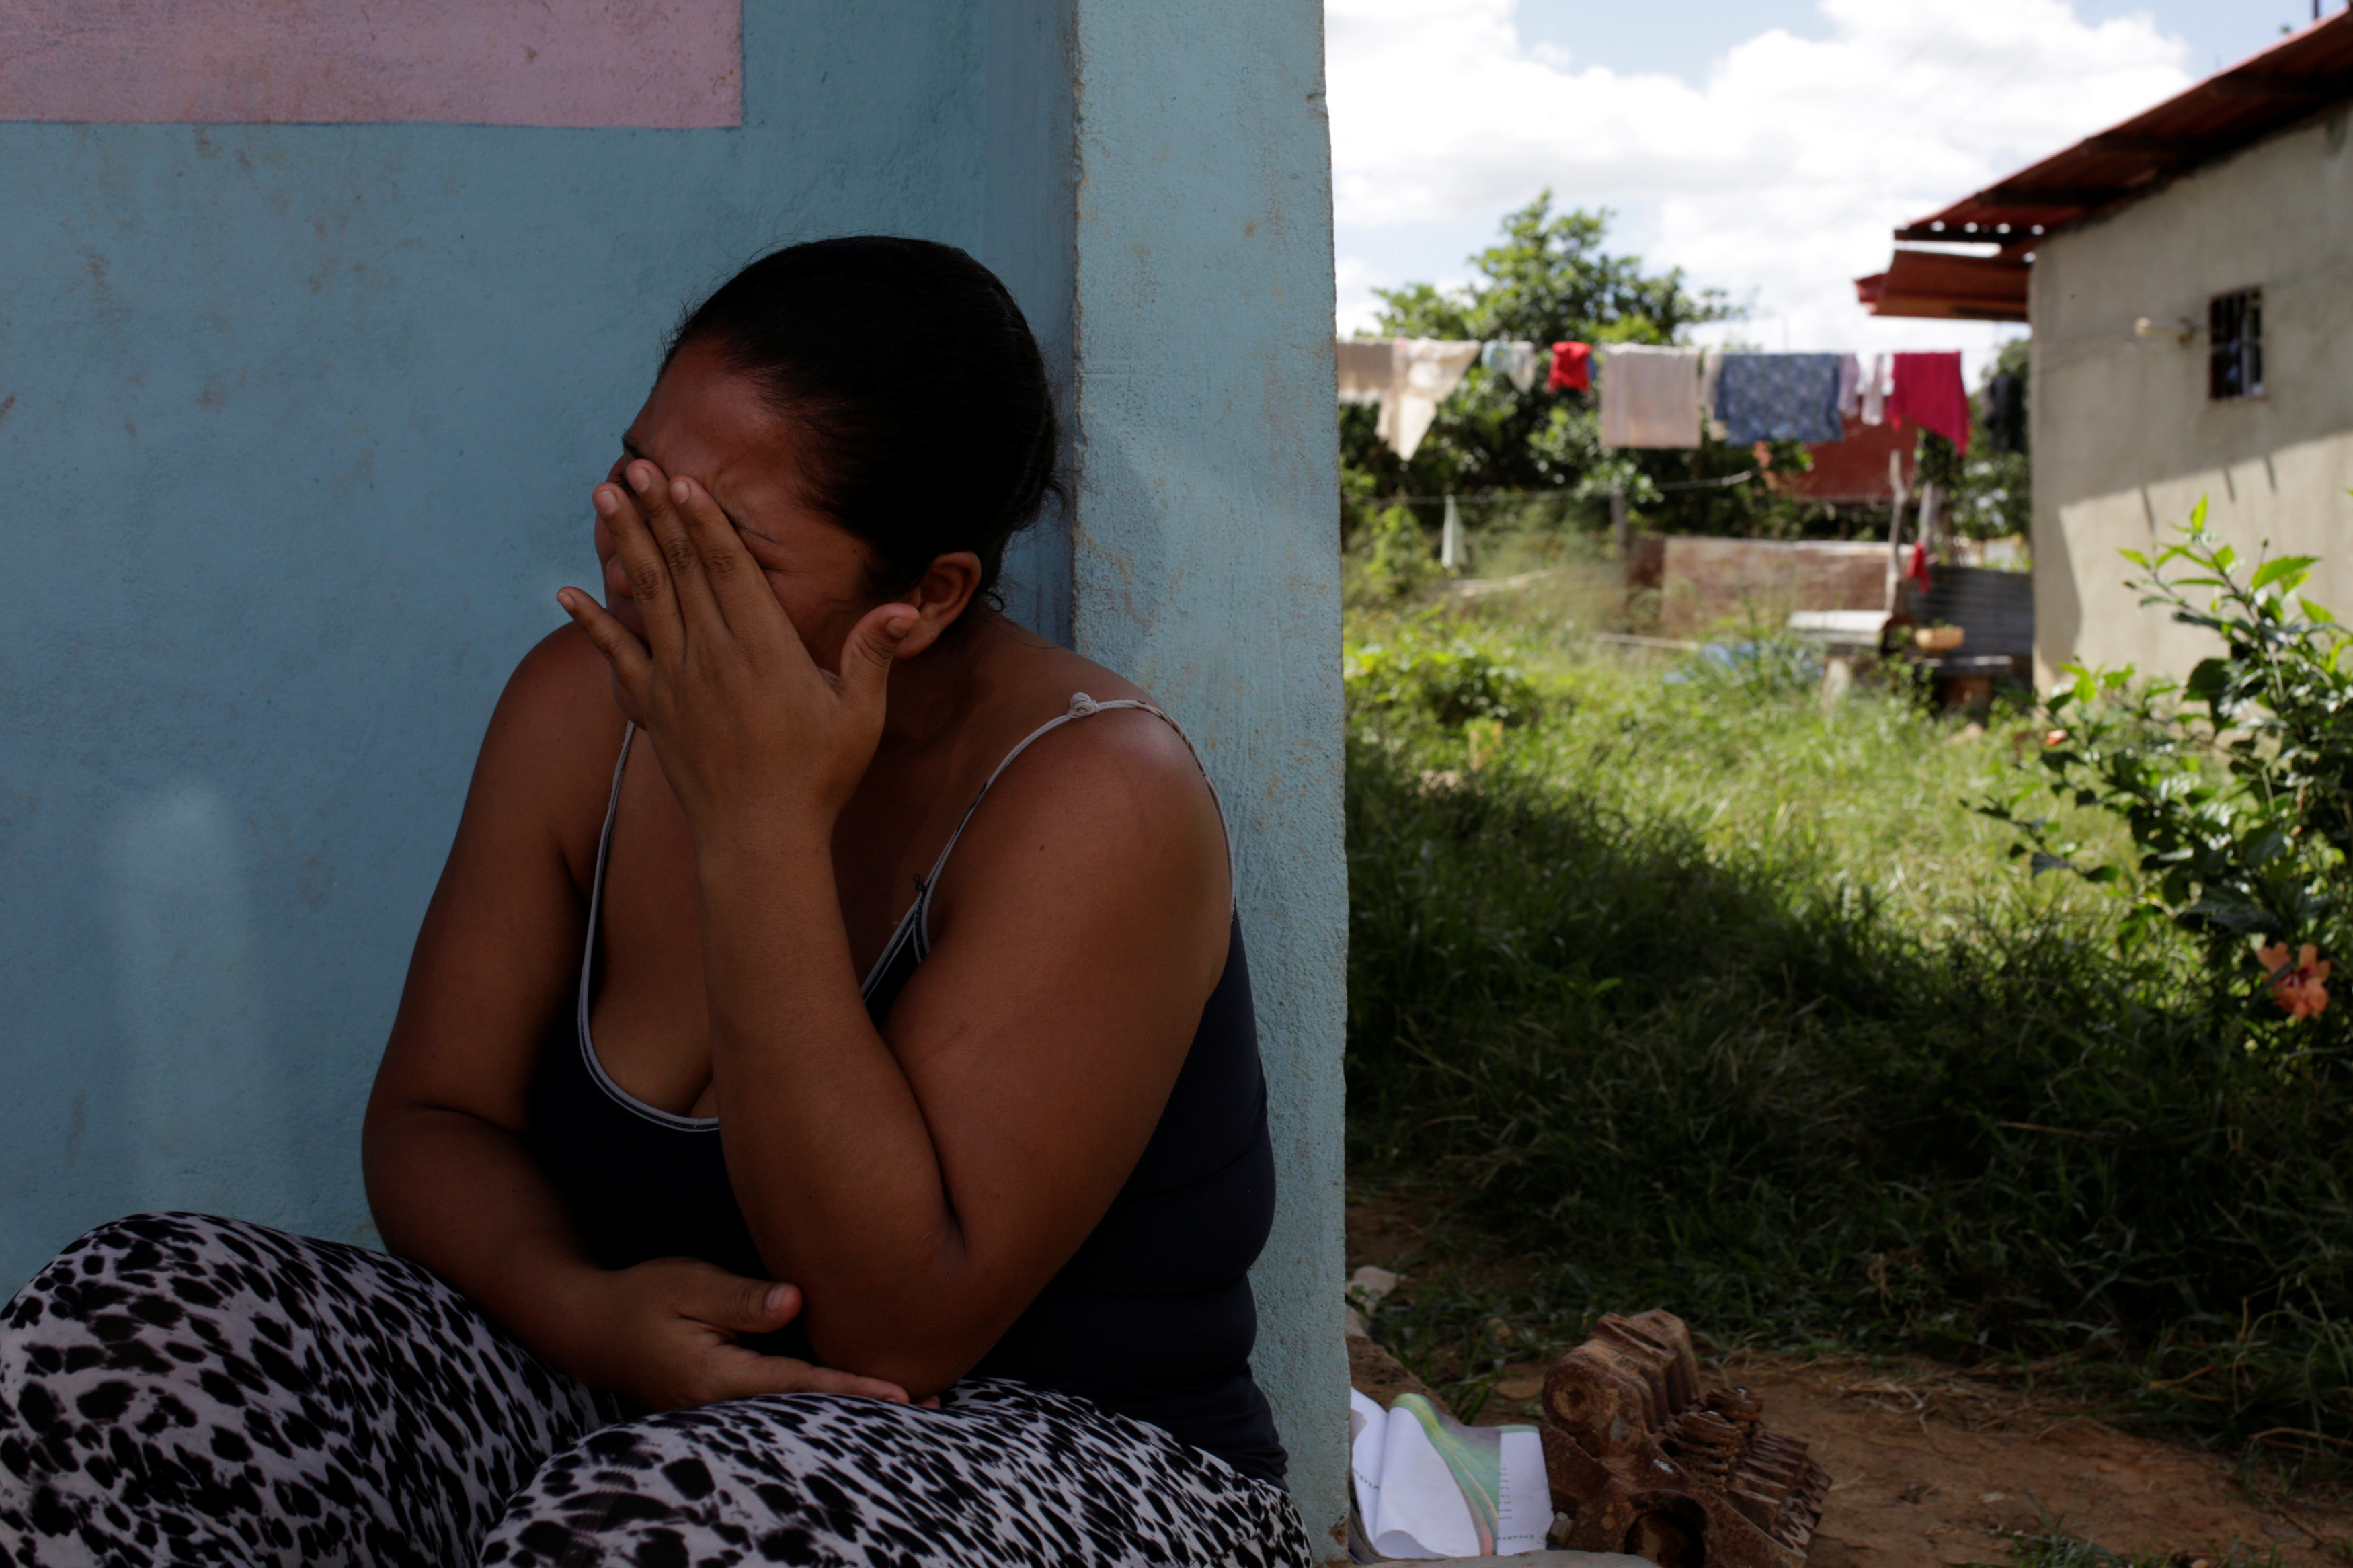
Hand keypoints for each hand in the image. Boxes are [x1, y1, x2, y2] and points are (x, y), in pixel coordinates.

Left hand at [558, 458, 919, 839]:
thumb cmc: (819, 776)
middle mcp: (713, 656)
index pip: (728, 569)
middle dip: (658, 513)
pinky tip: (566, 591)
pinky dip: (591, 623)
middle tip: (636, 465)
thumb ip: (875, 654)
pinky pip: (617, 657)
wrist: (760, 838)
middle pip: (681, 569)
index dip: (704, 521)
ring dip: (625, 544)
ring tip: (605, 496)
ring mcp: (677, 681)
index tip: (684, 480)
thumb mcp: (859, 714)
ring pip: (647, 597)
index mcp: (764, 649)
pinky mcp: (654, 709)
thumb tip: (907, 607)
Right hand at [561, 1255, 912, 1412]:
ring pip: (799, 1410)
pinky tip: (857, 1392)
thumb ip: (741, 1299)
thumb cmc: (641, 1297)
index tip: (901, 1393)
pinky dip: (823, 1397)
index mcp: (716, 1378)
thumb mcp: (687, 1284)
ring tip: (913, 1402)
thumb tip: (796, 1301)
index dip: (852, 1388)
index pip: (798, 1385)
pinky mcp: (726, 1399)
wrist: (591, 1327)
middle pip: (808, 1409)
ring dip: (851, 1404)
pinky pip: (783, 1403)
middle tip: (933, 1404)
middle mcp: (724, 1405)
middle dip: (867, 1407)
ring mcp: (724, 1409)